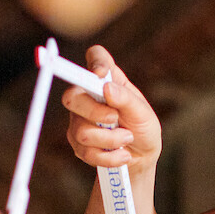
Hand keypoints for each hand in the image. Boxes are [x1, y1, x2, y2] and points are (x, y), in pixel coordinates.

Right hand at [60, 45, 161, 174]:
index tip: (101, 74)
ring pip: (81, 130)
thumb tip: (106, 87)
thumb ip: (126, 99)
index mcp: (108, 80)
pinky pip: (86, 151)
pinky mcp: (78, 142)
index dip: (94, 61)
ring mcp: (79, 119)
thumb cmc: (143, 128)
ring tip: (127, 139)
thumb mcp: (142, 113)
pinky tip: (122, 155)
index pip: (95, 56)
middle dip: (94, 112)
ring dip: (110, 140)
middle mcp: (88, 96)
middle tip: (114, 118)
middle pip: (71, 97)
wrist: (141, 157)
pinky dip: (108, 156)